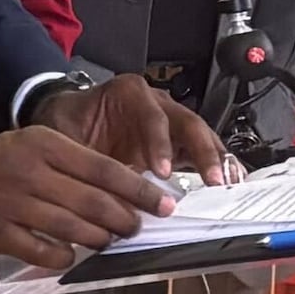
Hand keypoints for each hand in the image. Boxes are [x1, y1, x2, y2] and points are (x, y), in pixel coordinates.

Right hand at [0, 127, 180, 270]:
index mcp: (45, 145)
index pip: (105, 169)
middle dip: (125, 219)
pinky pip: (43, 250)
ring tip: (109, 241)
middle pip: (94, 202)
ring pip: (73, 228)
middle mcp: (31, 172)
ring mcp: (13, 203)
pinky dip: (64, 256)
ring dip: (99, 239)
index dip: (139, 190)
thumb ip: (74, 162)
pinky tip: (71, 256)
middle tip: (137, 228)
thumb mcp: (35, 144)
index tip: (164, 203)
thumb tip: (122, 191)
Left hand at [32, 73, 232, 186]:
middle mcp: (155, 104)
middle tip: (213, 179)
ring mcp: (169, 123)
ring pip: (200, 137)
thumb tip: (111, 200)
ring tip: (229, 184)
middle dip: (203, 151)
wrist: (65, 121)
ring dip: (216, 161)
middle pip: (188, 123)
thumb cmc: (67, 123)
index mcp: (129, 93)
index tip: (161, 171)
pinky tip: (228, 184)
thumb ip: (89, 162)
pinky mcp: (175, 144)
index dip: (159, 144)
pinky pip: (199, 153)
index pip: (152, 116)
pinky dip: (214, 167)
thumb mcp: (69, 138)